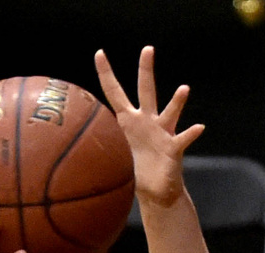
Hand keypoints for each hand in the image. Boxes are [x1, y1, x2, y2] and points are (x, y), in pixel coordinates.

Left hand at [95, 46, 204, 206]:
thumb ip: (95, 157)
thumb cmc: (133, 175)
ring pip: (170, 111)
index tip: (99, 53)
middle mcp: (147, 121)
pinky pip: (183, 139)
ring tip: (183, 89)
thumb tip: (67, 165)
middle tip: (147, 49)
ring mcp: (162, 133)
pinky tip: (198, 127)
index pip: (114, 94)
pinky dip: (190, 133)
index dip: (106, 74)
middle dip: (146, 70)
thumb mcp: (111, 164)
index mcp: (127, 123)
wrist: (155, 191)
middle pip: (146, 90)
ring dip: (177, 101)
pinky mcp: (173, 148)